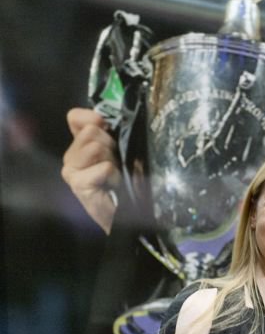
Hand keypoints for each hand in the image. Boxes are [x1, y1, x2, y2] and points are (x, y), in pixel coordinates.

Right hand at [62, 108, 119, 233]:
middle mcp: (71, 156)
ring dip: (113, 160)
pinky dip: (114, 175)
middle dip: (110, 145)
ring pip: (95, 146)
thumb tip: (102, 119)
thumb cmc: (125, 183)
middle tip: (116, 163)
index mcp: (80, 145)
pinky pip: (103, 167)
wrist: (124, 216)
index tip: (107, 129)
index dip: (93, 119)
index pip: (75, 117)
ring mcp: (71, 171)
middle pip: (91, 131)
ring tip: (115, 174)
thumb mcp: (119, 152)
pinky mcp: (78, 184)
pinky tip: (113, 185)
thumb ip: (110, 134)